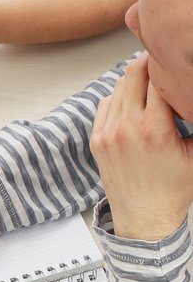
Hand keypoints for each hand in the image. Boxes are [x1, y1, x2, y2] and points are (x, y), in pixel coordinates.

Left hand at [91, 55, 192, 240]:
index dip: (167, 64)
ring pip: (118, 87)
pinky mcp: (97, 141)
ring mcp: (108, 134)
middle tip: (161, 62)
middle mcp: (127, 128)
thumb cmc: (172, 190)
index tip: (174, 61)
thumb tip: (192, 95)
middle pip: (133, 73)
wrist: (145, 220)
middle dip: (149, 62)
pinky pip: (106, 104)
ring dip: (134, 80)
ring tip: (148, 84)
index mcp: (154, 128)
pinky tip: (132, 103)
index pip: (158, 76)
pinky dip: (119, 97)